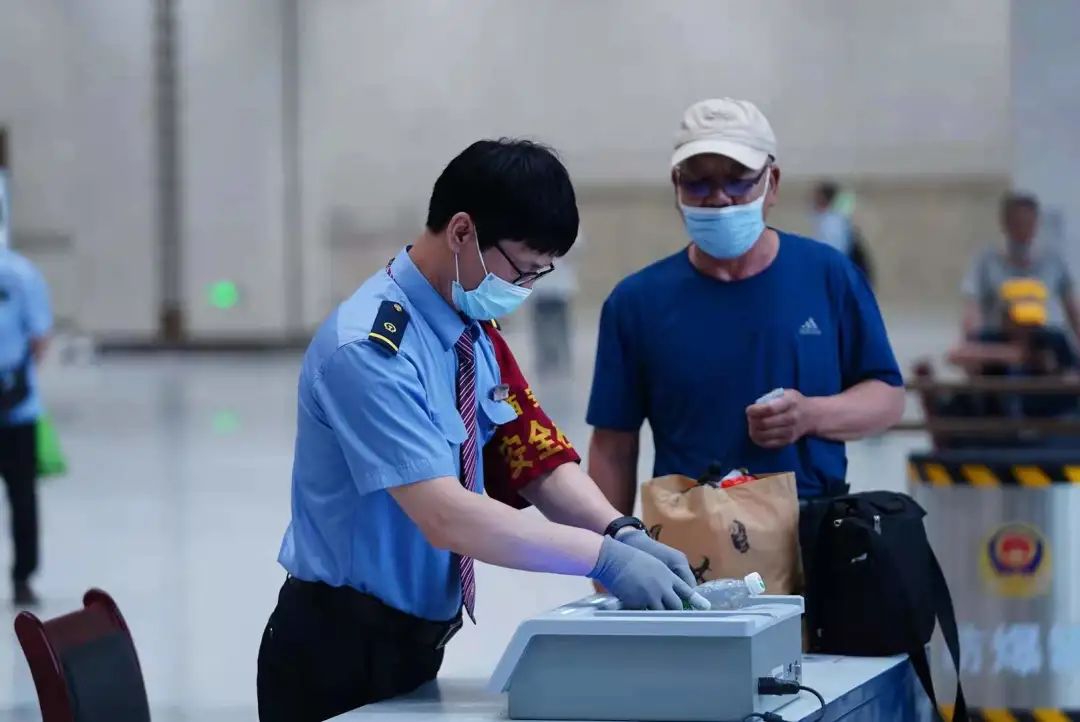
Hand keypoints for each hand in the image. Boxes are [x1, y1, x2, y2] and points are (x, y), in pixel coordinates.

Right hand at [588, 536, 709, 610]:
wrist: (614, 559)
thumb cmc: (631, 558)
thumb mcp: (653, 564)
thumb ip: (662, 576)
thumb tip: (667, 588)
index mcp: (667, 575)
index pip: (686, 590)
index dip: (695, 600)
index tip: (704, 608)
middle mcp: (662, 587)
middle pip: (676, 605)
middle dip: (678, 612)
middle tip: (681, 620)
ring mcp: (650, 596)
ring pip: (662, 613)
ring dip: (662, 617)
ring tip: (666, 626)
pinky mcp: (638, 603)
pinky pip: (644, 614)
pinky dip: (645, 617)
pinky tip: (645, 622)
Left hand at [746, 389, 817, 448]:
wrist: (811, 416)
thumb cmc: (793, 402)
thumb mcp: (785, 393)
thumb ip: (770, 398)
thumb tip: (754, 408)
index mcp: (790, 402)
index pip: (769, 409)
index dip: (755, 410)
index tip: (749, 410)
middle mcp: (791, 418)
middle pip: (764, 423)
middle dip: (752, 420)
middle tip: (750, 417)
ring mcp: (790, 432)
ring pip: (764, 435)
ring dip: (753, 430)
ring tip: (753, 424)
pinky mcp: (787, 441)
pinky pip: (767, 444)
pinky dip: (758, 439)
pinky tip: (757, 433)